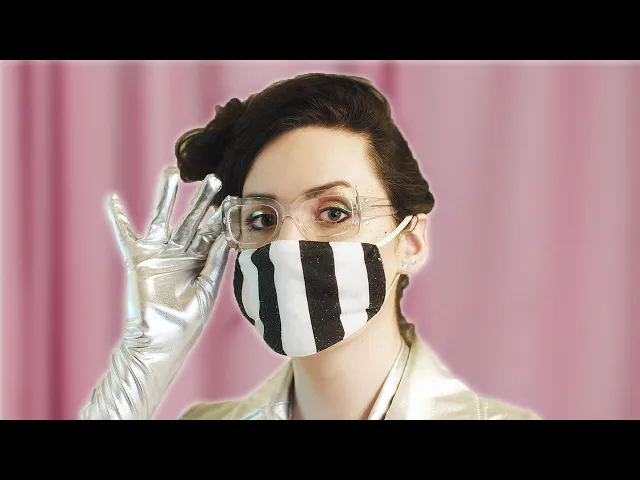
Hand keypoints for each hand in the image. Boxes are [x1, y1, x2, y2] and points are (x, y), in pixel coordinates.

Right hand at [81, 166, 229, 419]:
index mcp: (202, 261)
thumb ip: (216, 262)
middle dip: (203, 200)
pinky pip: (126, 235)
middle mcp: (182, 253)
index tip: (236, 197)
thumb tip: (229, 234)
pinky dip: (118, 219)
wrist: (160, 343)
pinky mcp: (139, 259)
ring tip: (171, 172)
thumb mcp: (208, 290)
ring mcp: (160, 254)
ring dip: (167, 196)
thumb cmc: (187, 322)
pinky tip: (112, 200)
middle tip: (214, 178)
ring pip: (164, 218)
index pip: (214, 232)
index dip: (224, 216)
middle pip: (194, 219)